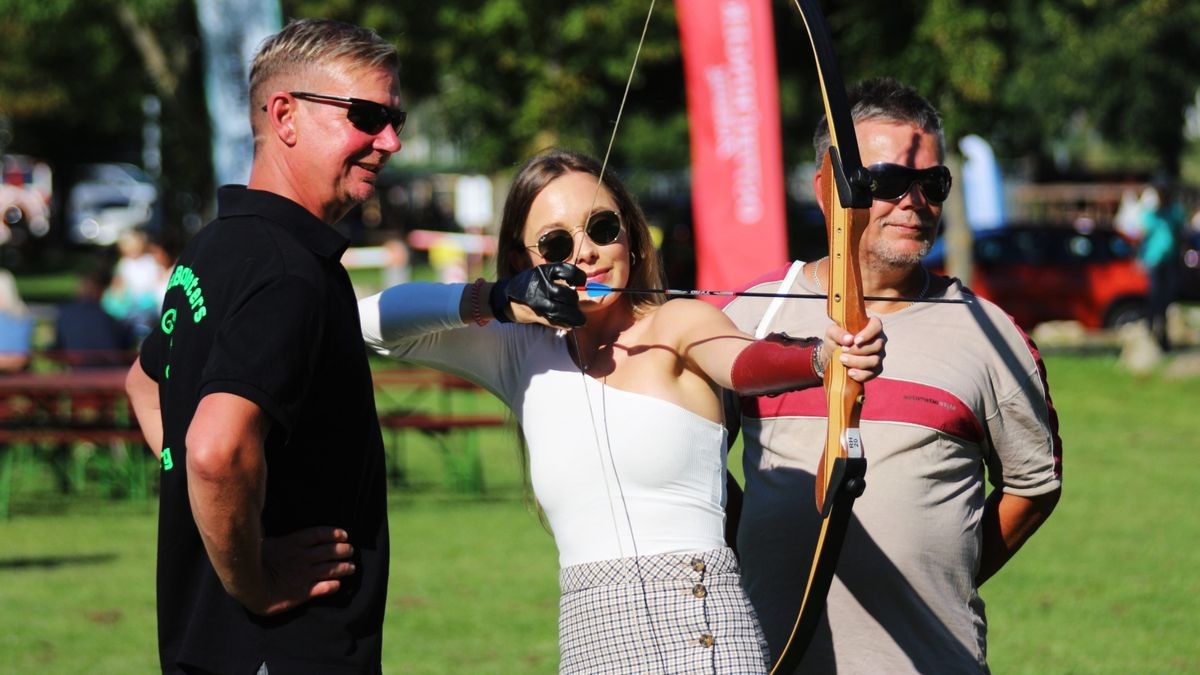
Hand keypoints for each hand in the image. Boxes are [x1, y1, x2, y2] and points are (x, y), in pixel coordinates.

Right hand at [240, 526, 355, 615]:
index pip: (319, 535)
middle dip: (342, 550)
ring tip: (352, 567)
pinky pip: (323, 588)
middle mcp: (303, 558)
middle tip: (351, 550)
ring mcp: (304, 575)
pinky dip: (333, 586)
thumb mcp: (262, 542)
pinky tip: (338, 585)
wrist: (248, 584)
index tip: (344, 535)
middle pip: (329, 551)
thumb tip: (266, 526)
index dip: (333, 534)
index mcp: (293, 544)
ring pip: (330, 568)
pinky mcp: (302, 593)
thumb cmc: (250, 561)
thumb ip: (272, 537)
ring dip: (343, 567)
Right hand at [490, 263, 586, 327]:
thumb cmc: (526, 285)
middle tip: (574, 304)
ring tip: (579, 320)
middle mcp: (542, 285)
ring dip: (574, 317)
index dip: (579, 276)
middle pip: (567, 294)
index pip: (568, 270)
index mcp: (544, 272)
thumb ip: (556, 279)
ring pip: (562, 311)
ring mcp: (538, 301)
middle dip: (574, 301)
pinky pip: (555, 321)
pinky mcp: (536, 315)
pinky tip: (570, 325)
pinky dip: (564, 324)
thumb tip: (577, 288)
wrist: (504, 299)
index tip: (581, 282)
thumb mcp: (539, 275)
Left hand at [822, 316, 884, 382]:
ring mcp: (879, 355)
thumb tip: (849, 339)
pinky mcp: (875, 369)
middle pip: (877, 346)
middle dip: (858, 350)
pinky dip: (861, 374)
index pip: (876, 326)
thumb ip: (838, 333)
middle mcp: (878, 340)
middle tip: (843, 350)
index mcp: (870, 326)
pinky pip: (873, 373)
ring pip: (875, 361)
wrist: (831, 357)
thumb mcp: (831, 333)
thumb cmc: (835, 340)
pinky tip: (850, 372)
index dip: (868, 334)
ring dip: (857, 362)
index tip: (855, 341)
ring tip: (842, 359)